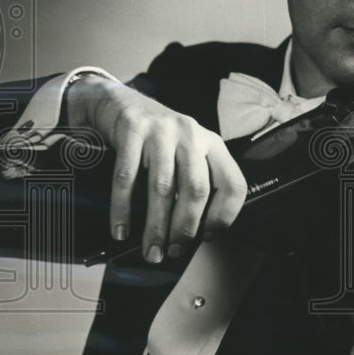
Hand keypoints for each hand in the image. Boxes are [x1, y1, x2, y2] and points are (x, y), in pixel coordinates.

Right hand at [67, 76, 246, 261]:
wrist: (122, 103)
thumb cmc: (160, 140)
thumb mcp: (188, 153)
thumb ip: (196, 183)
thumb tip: (194, 234)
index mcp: (213, 144)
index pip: (232, 183)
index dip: (224, 215)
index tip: (209, 236)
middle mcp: (191, 135)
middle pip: (196, 189)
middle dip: (185, 227)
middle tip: (175, 251)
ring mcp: (161, 131)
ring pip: (162, 188)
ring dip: (156, 226)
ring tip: (151, 250)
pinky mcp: (131, 131)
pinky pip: (127, 178)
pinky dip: (123, 209)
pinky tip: (121, 230)